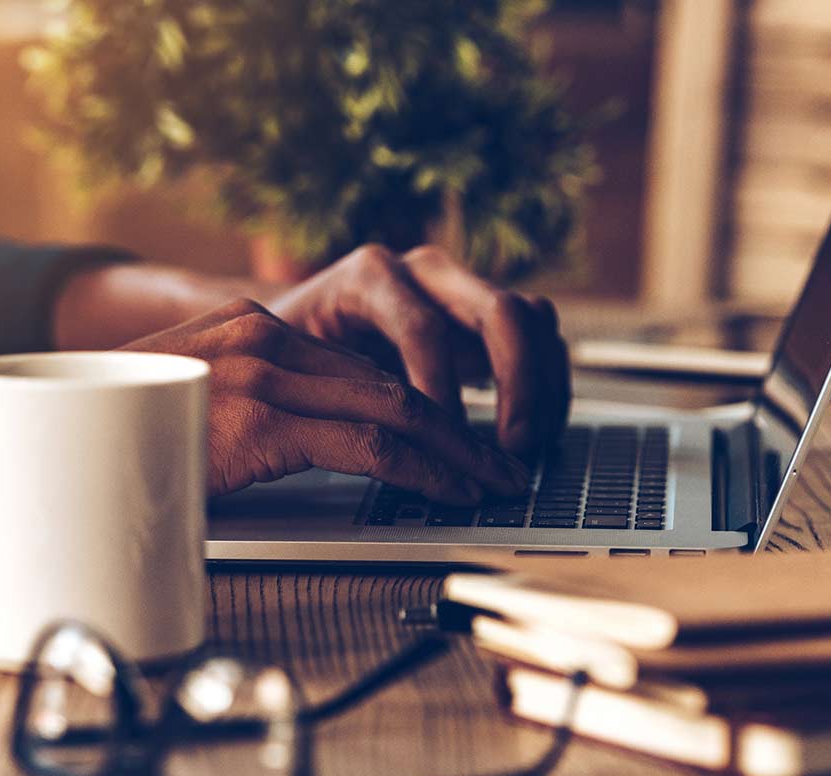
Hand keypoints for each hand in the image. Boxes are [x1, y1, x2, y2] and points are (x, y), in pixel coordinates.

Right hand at [121, 300, 530, 503]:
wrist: (42, 445)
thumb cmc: (114, 440)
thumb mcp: (194, 408)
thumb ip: (254, 410)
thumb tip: (314, 445)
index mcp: (250, 327)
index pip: (360, 370)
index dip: (422, 409)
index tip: (458, 441)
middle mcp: (262, 336)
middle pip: (388, 383)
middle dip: (456, 430)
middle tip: (499, 465)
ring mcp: (261, 373)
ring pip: (392, 409)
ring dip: (455, 452)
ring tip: (493, 483)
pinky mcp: (258, 418)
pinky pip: (367, 443)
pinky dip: (421, 469)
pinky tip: (448, 489)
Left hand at [270, 245, 570, 454]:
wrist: (287, 331)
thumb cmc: (282, 354)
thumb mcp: (286, 364)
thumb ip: (317, 384)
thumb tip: (349, 436)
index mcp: (370, 276)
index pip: (423, 330)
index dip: (441, 393)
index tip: (445, 447)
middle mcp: (425, 271)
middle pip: (500, 311)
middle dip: (517, 384)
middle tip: (512, 446)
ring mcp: (461, 288)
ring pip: (531, 319)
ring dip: (541, 386)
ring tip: (526, 448)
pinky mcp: (485, 315)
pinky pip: (540, 338)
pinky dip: (548, 385)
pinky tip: (535, 434)